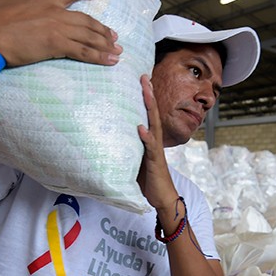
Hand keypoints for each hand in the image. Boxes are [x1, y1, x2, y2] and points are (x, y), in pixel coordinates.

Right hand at [0, 0, 121, 66]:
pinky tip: (109, 62)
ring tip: (116, 52)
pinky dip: (99, 57)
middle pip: (87, 21)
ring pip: (89, 36)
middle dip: (103, 30)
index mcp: (45, 1)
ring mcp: (58, 29)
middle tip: (114, 38)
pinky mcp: (57, 45)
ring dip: (105, 45)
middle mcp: (56, 13)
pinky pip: (83, 51)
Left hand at [137, 75, 178, 211]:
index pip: (149, 114)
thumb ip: (129, 145)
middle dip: (149, 94)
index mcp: (150, 139)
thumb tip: (113, 134)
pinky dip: (147, 137)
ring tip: (146, 92)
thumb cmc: (148, 179)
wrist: (163, 198)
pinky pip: (151, 148)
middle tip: (144, 77)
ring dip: (150, 108)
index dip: (146, 96)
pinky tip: (141, 128)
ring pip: (154, 125)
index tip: (142, 79)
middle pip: (153, 113)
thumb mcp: (135, 158)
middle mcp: (155, 141)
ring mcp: (156, 151)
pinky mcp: (154, 162)